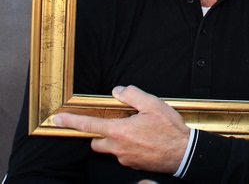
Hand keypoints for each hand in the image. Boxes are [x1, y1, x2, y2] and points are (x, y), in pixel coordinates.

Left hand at [53, 85, 189, 173]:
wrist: (183, 153)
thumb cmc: (169, 129)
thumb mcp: (153, 104)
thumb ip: (132, 95)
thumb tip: (118, 90)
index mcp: (120, 131)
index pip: (89, 125)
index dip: (71, 121)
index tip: (58, 119)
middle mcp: (118, 147)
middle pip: (97, 141)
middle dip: (100, 132)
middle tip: (116, 122)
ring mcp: (125, 159)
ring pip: (111, 148)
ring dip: (116, 139)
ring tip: (135, 130)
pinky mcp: (133, 166)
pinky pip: (123, 154)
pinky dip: (128, 146)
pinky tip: (143, 139)